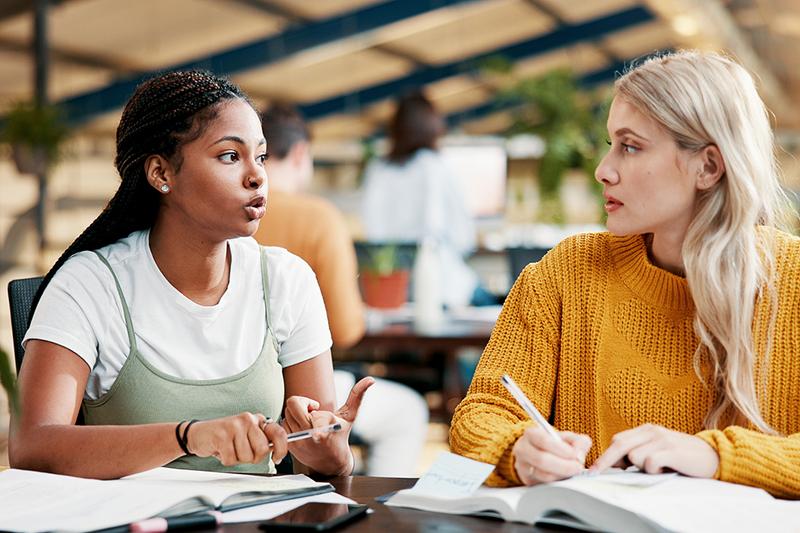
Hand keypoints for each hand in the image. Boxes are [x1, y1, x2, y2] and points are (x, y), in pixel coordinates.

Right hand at [186, 412, 287, 466]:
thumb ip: (262, 440)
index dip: (282, 448)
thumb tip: (277, 451)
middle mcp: (248, 419)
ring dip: (237, 459)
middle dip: (252, 458)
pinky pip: (231, 459)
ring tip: (229, 449)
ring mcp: (235, 426)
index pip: (278, 432)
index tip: (278, 457)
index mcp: (257, 420)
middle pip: (262, 450)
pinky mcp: (222, 436)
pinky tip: (221, 451)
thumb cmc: (225, 437)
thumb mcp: (247, 435)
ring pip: (246, 456)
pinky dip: (226, 460)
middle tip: (241, 452)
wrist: (199, 434)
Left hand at [283, 377, 374, 474]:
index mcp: (321, 428)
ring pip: (285, 415)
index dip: (309, 403)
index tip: (316, 407)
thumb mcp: (350, 416)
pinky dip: (289, 423)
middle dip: (301, 404)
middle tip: (310, 411)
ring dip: (295, 415)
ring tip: (307, 421)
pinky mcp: (290, 446)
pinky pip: (282, 426)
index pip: (302, 404)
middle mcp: (307, 436)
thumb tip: (370, 379)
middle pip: (291, 405)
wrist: (332, 464)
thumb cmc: (341, 435)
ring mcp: (297, 442)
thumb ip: (357, 395)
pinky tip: (300, 427)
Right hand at [513, 426, 590, 484]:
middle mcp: (523, 450)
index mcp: (531, 434)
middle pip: (542, 460)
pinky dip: (559, 484)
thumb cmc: (554, 444)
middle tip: (578, 467)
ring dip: (563, 475)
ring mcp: (523, 467)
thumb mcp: (568, 437)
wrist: (539, 453)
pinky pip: (545, 485)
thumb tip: (579, 456)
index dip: (562, 449)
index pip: (544, 441)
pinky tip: (566, 478)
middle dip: (565, 466)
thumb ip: (579, 442)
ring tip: (573, 472)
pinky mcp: (528, 482)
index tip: (576, 455)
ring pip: (544, 475)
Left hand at [590, 424, 718, 477]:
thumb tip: (615, 465)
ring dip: (641, 468)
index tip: (594, 469)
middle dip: (606, 461)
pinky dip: (653, 470)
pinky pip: (650, 462)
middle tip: (596, 473)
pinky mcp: (671, 450)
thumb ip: (639, 452)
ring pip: (634, 456)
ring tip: (659, 468)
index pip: (618, 440)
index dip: (605, 456)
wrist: (715, 456)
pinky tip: (665, 470)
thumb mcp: (658, 450)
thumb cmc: (682, 457)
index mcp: (646, 430)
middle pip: (619, 445)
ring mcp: (661, 439)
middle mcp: (651, 431)